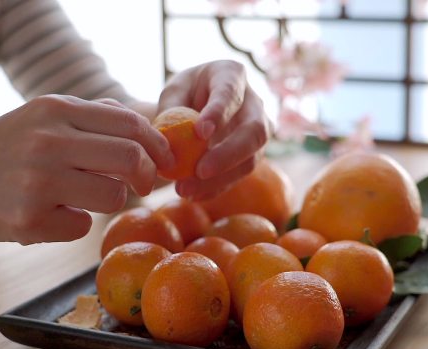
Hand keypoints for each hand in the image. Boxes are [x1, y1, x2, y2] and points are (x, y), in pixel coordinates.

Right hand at [0, 95, 172, 255]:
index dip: (157, 144)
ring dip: (110, 202)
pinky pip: (82, 226)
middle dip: (148, 176)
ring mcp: (38, 182)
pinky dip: (75, 223)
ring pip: (114, 197)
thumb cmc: (3, 151)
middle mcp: (48, 141)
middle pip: (131, 159)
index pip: (129, 122)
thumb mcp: (39, 118)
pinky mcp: (29, 220)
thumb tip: (143, 127)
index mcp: (54, 109)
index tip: (164, 160)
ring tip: (84, 197)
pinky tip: (49, 214)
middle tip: (143, 185)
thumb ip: (90, 117)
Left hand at [158, 60, 271, 199]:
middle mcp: (254, 102)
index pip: (230, 93)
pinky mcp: (252, 155)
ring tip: (186, 189)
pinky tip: (193, 195)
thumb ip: (171, 110)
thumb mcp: (173, 93)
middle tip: (200, 170)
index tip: (200, 132)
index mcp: (232, 75)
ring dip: (221, 178)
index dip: (219, 112)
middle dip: (228, 154)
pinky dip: (216, 188)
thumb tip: (169, 141)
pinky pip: (240, 175)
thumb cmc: (185, 94)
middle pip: (254, 131)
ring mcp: (258, 131)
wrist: (198, 106)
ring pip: (251, 158)